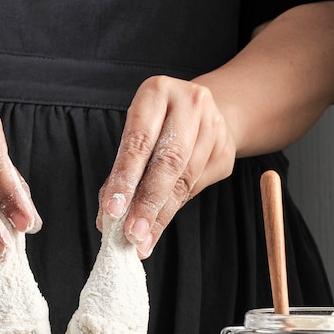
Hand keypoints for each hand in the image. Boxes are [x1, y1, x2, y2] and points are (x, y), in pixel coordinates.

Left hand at [98, 75, 235, 257]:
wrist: (203, 112)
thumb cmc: (157, 127)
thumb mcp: (134, 135)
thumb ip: (120, 172)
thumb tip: (107, 218)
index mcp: (157, 93)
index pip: (139, 142)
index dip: (125, 179)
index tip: (112, 211)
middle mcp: (190, 104)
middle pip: (168, 163)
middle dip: (147, 204)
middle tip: (132, 235)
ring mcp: (214, 126)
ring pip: (184, 180)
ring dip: (160, 216)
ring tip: (142, 240)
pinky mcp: (226, 150)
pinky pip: (196, 187)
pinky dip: (174, 209)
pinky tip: (158, 226)